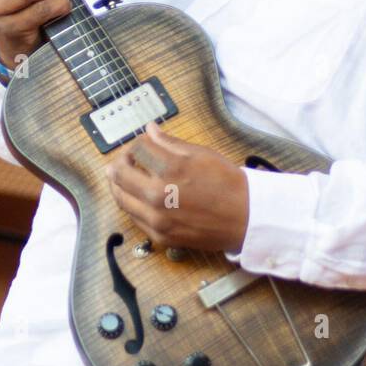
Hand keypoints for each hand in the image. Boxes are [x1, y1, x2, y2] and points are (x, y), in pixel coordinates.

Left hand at [105, 121, 248, 254]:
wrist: (246, 218)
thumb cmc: (228, 184)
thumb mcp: (201, 154)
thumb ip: (170, 143)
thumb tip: (150, 130)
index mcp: (170, 169)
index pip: (137, 149)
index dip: (137, 142)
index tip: (143, 143)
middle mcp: (158, 195)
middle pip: (118, 173)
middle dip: (121, 161)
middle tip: (128, 159)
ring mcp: (156, 219)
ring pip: (120, 197)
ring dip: (119, 183)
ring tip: (127, 176)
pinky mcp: (159, 236)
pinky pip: (133, 217)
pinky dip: (131, 203)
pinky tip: (139, 197)